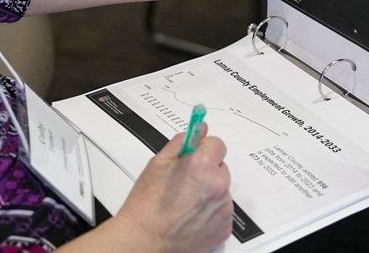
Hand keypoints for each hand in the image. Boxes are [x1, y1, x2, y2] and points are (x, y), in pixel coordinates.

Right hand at [115, 128, 232, 252]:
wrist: (143, 239)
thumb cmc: (146, 204)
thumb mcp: (158, 163)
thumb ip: (182, 143)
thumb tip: (200, 130)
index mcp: (202, 165)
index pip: (217, 144)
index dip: (203, 149)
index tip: (194, 157)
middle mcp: (218, 186)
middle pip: (221, 168)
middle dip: (206, 171)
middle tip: (185, 183)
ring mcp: (223, 209)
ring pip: (222, 191)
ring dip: (209, 193)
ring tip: (185, 203)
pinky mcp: (224, 228)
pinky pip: (222, 212)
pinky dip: (211, 213)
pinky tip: (191, 217)